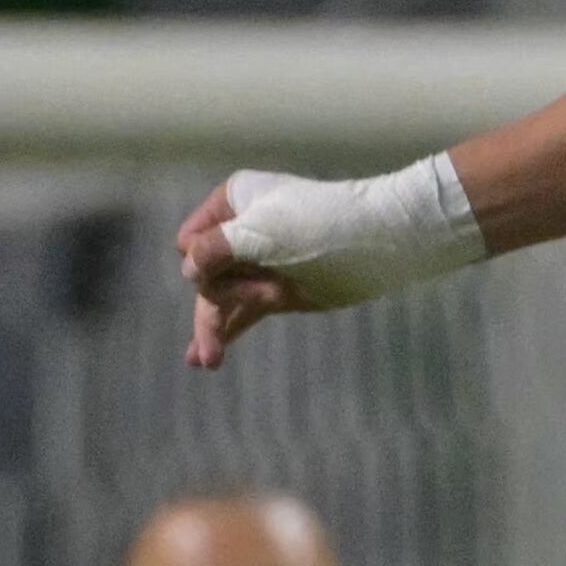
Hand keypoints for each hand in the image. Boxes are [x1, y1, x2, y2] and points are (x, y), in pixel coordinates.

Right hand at [175, 183, 313, 369]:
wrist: (378, 242)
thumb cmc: (316, 225)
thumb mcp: (259, 231)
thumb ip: (215, 249)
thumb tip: (188, 268)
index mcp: (234, 204)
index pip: (189, 241)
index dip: (201, 260)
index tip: (225, 271)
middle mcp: (241, 232)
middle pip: (204, 274)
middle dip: (218, 296)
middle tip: (261, 302)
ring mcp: (259, 264)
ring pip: (220, 298)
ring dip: (211, 326)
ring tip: (207, 362)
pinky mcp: (276, 291)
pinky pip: (241, 312)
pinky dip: (226, 331)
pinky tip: (207, 358)